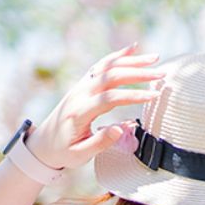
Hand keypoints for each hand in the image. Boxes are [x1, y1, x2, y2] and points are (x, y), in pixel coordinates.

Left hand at [28, 42, 163, 169]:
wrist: (43, 142)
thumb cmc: (64, 151)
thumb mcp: (80, 155)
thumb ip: (100, 142)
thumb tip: (120, 128)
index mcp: (78, 112)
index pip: (109, 98)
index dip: (132, 95)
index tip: (153, 96)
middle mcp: (79, 94)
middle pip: (110, 77)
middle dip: (137, 73)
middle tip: (161, 74)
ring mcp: (80, 86)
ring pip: (107, 67)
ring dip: (131, 61)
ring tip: (155, 58)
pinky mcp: (83, 84)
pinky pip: (100, 65)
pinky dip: (117, 56)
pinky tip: (132, 49)